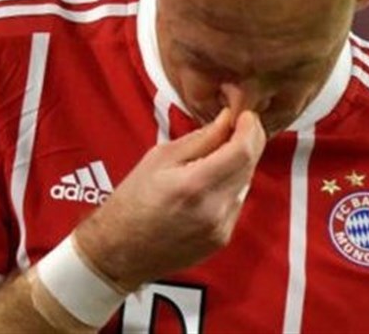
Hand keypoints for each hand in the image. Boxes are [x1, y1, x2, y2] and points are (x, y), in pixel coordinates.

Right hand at [74, 108, 266, 289]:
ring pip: (246, 184)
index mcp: (194, 185)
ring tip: (212, 158)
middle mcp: (213, 210)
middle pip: (249, 166)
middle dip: (246, 142)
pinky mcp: (222, 239)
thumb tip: (227, 120)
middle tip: (233, 128)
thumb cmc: (130, 203)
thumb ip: (200, 138)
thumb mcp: (159, 158)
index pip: (243, 151)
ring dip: (237, 165)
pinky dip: (230, 187)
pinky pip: (237, 203)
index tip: (246, 116)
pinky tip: (208, 184)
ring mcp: (220, 228)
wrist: (118, 251)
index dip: (250, 129)